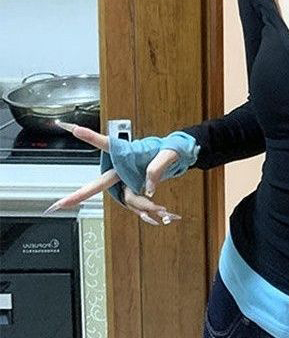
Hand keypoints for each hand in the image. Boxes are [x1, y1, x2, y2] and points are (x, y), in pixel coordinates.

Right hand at [43, 121, 181, 225]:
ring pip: (128, 199)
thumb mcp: (169, 153)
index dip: (91, 137)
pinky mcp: (132, 190)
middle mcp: (121, 169)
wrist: (173, 157)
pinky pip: (135, 204)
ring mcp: (125, 181)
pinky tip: (160, 214)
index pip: (106, 144)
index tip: (76, 129)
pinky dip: (147, 210)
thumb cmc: (169, 149)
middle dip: (80, 195)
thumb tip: (148, 187)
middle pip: (100, 184)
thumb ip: (158, 166)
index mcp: (127, 153)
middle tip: (59, 204)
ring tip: (163, 210)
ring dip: (144, 206)